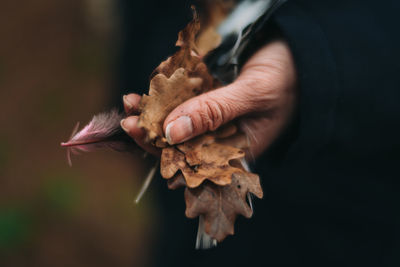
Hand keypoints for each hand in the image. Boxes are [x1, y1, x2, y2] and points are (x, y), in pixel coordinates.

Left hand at [121, 39, 296, 158]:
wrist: (301, 54)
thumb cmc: (288, 78)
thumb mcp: (252, 95)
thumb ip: (214, 113)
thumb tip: (171, 133)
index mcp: (235, 150)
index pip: (193, 160)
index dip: (163, 151)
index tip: (139, 135)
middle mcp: (222, 137)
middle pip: (180, 142)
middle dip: (152, 132)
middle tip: (127, 119)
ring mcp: (215, 116)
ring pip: (179, 120)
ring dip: (154, 112)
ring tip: (131, 101)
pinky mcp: (212, 97)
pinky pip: (185, 99)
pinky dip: (168, 94)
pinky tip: (151, 87)